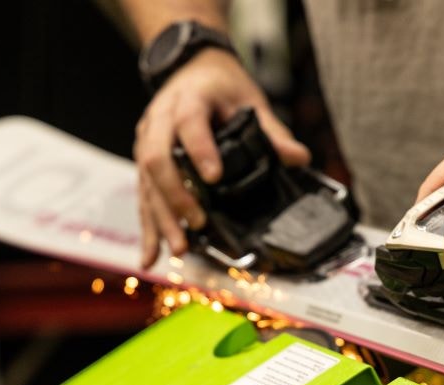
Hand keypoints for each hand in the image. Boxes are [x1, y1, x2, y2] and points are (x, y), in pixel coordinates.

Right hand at [133, 49, 310, 266]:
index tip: (215, 176)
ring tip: (179, 250)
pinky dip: (149, 229)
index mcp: (189, 99)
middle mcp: (159, 121)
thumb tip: (299, 159)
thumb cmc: (221, 86)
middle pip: (157, 159)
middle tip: (197, 223)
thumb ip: (272, 131)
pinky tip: (152, 257)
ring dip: (162, 220)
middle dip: (175, 195)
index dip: (201, 150)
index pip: (189, 123)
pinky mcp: (144, 162)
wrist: (191, 68)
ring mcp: (147, 142)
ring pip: (147, 183)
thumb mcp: (250, 99)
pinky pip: (143, 197)